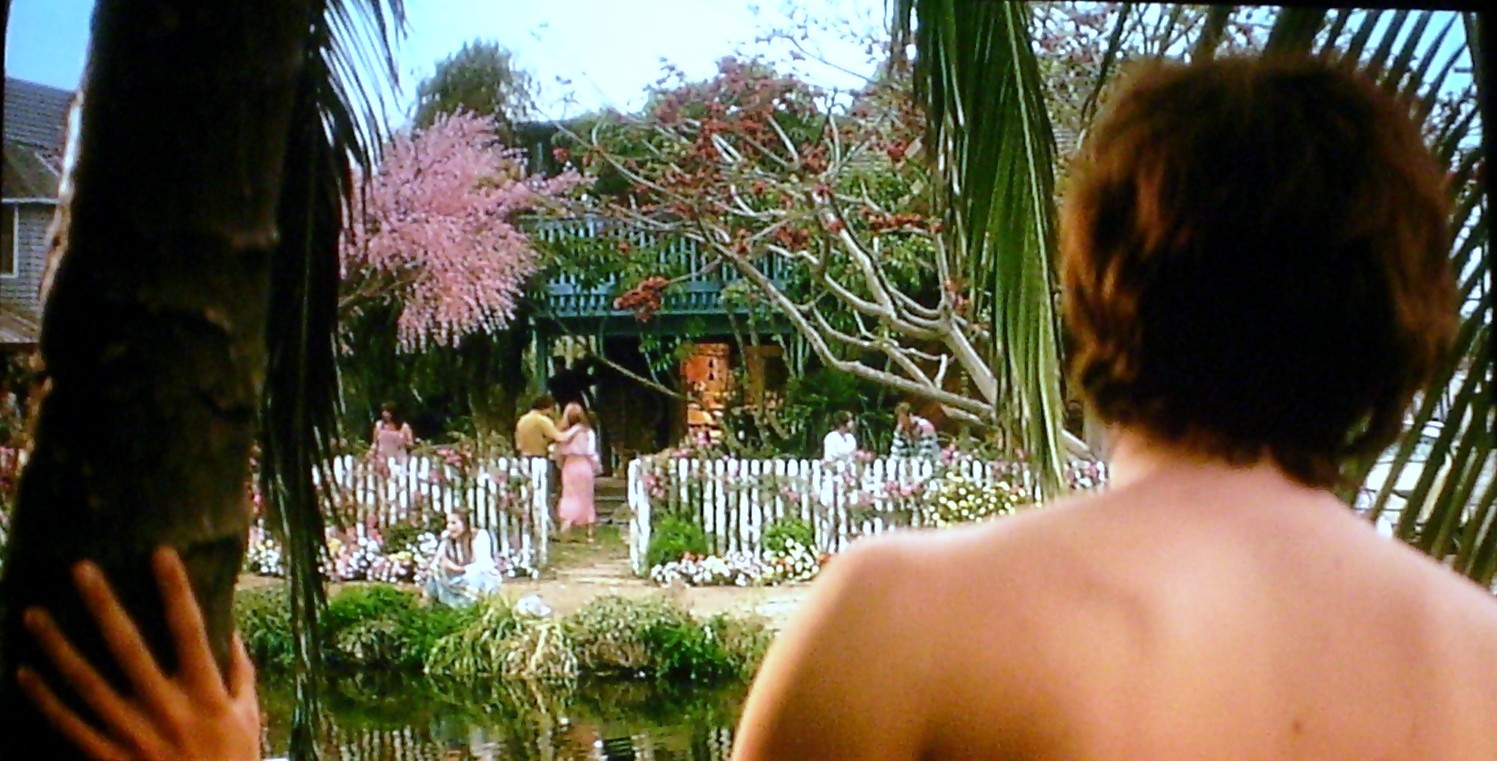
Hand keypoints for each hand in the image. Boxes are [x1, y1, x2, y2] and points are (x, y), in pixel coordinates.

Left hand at [15, 548, 261, 760]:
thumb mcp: (248, 717)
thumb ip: (239, 673)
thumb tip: (230, 632)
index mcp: (204, 693)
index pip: (189, 630)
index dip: (175, 589)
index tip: (161, 553)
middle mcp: (165, 708)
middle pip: (127, 647)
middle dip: (103, 605)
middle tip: (81, 569)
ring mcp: (131, 734)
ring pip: (85, 683)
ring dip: (57, 647)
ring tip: (33, 614)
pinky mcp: (107, 758)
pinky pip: (69, 725)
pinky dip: (45, 699)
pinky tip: (24, 673)